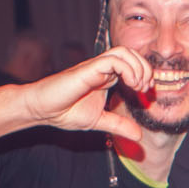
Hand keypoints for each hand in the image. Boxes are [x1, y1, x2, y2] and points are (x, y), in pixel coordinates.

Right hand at [19, 49, 150, 140]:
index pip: (132, 63)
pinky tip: (130, 84)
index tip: (146, 91)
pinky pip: (113, 60)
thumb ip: (119, 125)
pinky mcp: (87, 69)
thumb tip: (139, 136)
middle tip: (145, 88)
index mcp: (106, 77)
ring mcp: (95, 67)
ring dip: (138, 66)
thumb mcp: (99, 121)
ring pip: (123, 51)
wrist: (42, 110)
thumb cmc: (64, 112)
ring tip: (138, 85)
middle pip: (131, 53)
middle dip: (145, 67)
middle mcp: (102, 69)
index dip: (145, 73)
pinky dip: (128, 69)